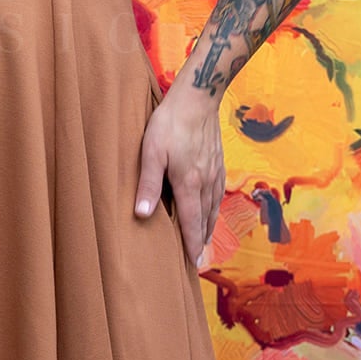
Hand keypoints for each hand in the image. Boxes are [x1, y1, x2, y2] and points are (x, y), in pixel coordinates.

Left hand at [134, 81, 224, 268]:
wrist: (198, 97)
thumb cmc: (170, 122)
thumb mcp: (151, 152)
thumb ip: (148, 184)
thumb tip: (141, 214)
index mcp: (189, 183)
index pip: (191, 221)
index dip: (191, 243)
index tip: (194, 262)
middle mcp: (206, 181)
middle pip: (205, 218)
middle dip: (201, 239)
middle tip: (198, 259)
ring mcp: (215, 171)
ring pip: (214, 206)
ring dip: (209, 225)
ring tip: (204, 239)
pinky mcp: (218, 161)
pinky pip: (219, 192)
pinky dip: (215, 207)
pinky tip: (212, 208)